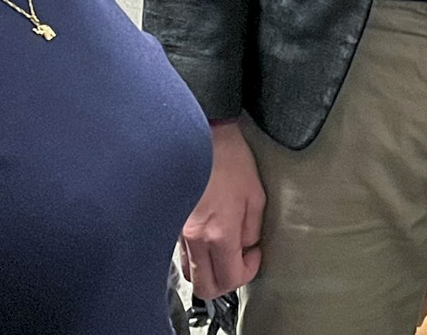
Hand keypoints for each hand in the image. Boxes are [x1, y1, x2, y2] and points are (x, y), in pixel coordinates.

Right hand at [181, 120, 266, 296]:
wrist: (201, 138)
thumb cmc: (230, 161)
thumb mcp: (255, 196)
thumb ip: (252, 230)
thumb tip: (247, 248)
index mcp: (218, 233)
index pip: (231, 278)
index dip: (248, 271)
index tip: (254, 254)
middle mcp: (194, 239)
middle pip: (205, 287)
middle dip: (226, 282)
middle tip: (239, 262)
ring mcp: (179, 234)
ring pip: (190, 274)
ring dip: (209, 271)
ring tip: (223, 249)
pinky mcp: (171, 225)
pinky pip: (182, 255)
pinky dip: (196, 256)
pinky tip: (208, 239)